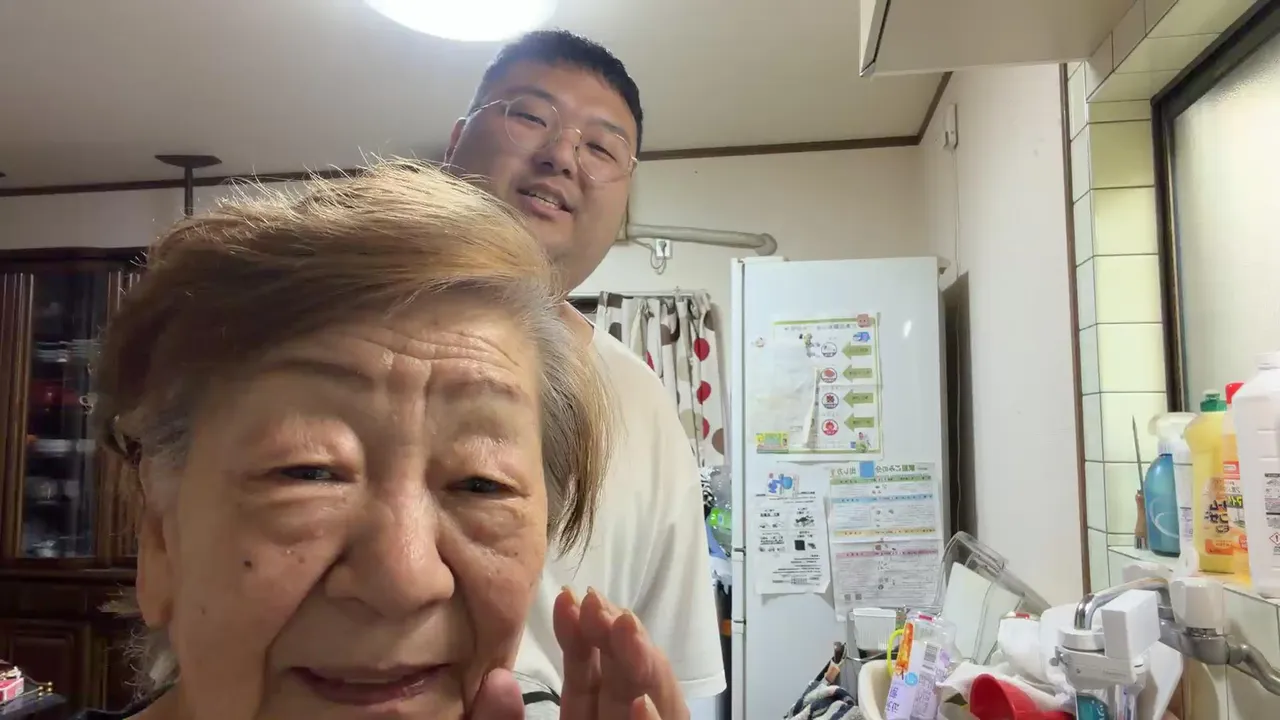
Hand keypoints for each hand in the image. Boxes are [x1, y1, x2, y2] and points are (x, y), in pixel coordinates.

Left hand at [468, 587, 686, 719]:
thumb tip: (499, 681)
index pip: (588, 678)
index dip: (581, 637)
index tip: (570, 597)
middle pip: (625, 683)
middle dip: (619, 639)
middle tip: (600, 602)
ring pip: (653, 705)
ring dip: (643, 667)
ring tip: (626, 629)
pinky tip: (640, 703)